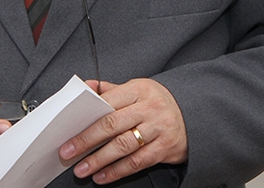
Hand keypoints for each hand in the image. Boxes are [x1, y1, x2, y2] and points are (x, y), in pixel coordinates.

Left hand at [59, 78, 187, 183]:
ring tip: (83, 169)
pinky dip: (117, 171)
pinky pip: (137, 162)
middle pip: (112, 125)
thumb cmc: (158, 102)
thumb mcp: (138, 89)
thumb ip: (111, 90)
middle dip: (86, 141)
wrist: (194, 113)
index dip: (86, 118)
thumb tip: (86, 87)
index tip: (69, 130)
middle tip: (68, 152)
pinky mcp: (165, 148)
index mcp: (139, 90)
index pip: (107, 103)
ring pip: (123, 146)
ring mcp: (158, 128)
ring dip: (99, 160)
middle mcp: (149, 108)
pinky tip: (103, 176)